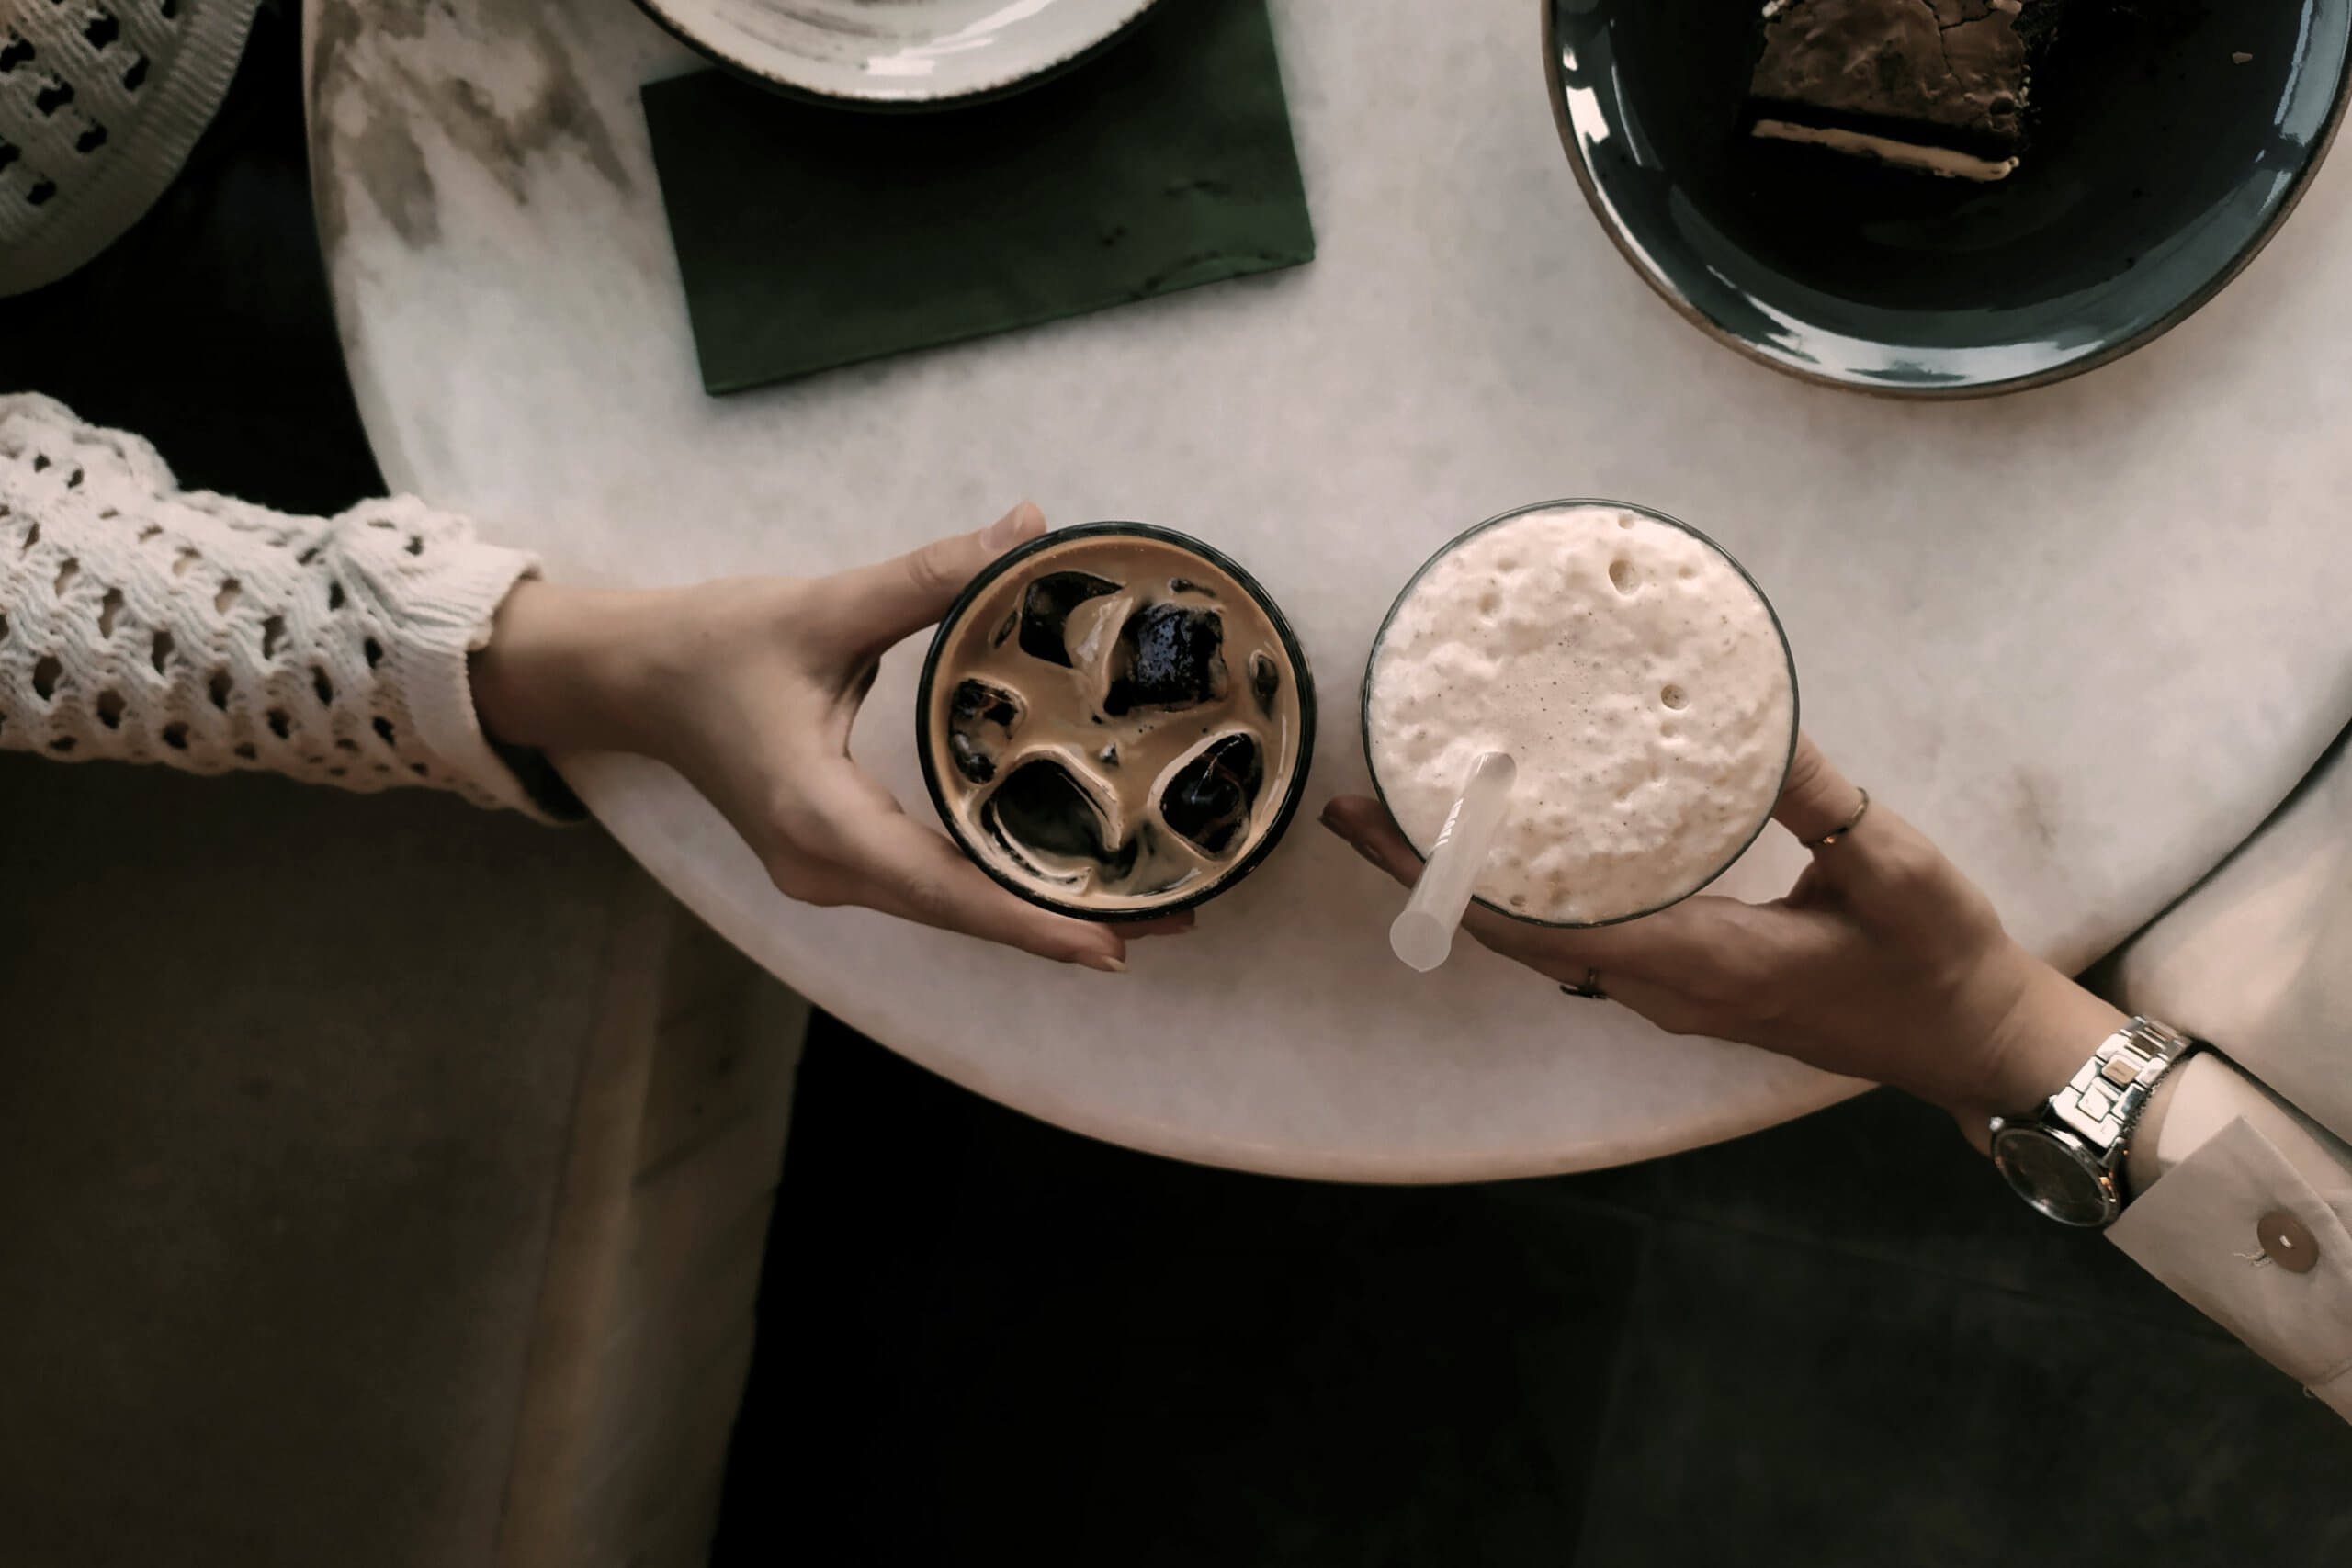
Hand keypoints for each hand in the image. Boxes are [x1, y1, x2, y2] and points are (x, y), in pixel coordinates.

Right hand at [472, 503, 1185, 970]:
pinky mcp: (835, 858)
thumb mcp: (824, 607)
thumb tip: (1031, 529)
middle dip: (1061, 920)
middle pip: (961, 913)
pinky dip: (996, 885)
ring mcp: (828, 873)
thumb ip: (931, 576)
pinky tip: (1062, 872)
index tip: (1115, 942)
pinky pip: (930, 887)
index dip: (1031, 919)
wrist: (632, 679)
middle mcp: (826, 869)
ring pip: (948, 908)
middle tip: (1174, 909)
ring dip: (1036, 908)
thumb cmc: (714, 644)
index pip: (944, 889)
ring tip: (1141, 901)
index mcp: (819, 820)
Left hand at [1320, 735, 2122, 1131]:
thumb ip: (1823, 802)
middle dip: (1432, 874)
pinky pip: (1584, 938)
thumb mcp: (1893, 868)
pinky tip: (1521, 843)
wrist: (1976, 1042)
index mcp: (1696, 964)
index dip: (1450, 878)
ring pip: (1545, 940)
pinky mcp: (1690, 983)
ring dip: (1475, 882)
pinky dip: (1532, 893)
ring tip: (1419, 813)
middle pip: (1515, 934)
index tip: (1381, 826)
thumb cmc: (1939, 962)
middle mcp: (1663, 991)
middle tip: (1359, 805)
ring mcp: (1672, 995)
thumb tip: (1764, 729)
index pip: (1537, 927)